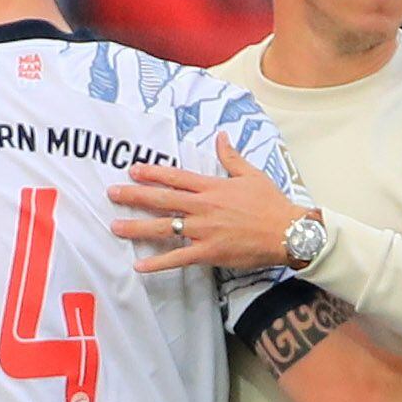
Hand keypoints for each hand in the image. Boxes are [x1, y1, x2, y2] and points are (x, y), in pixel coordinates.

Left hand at [108, 134, 306, 272]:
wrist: (288, 232)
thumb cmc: (271, 204)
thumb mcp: (251, 174)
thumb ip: (231, 157)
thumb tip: (221, 136)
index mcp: (212, 187)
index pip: (176, 177)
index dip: (152, 173)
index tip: (132, 169)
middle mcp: (203, 207)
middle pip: (162, 200)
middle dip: (135, 196)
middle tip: (112, 193)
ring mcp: (204, 230)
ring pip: (164, 227)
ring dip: (137, 227)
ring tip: (115, 227)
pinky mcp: (208, 252)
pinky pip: (178, 258)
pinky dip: (158, 263)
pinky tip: (138, 265)